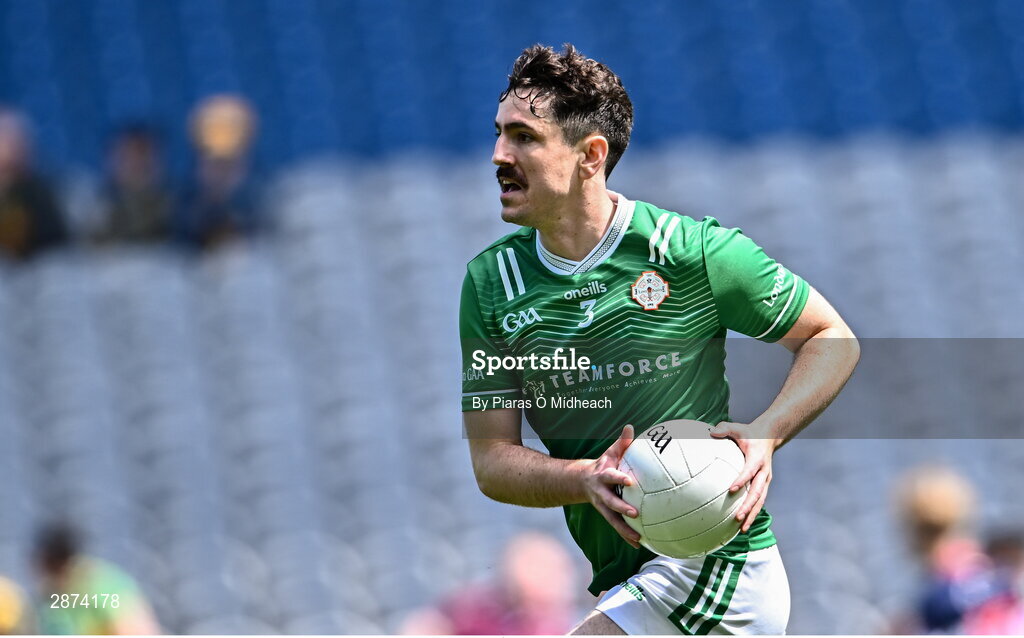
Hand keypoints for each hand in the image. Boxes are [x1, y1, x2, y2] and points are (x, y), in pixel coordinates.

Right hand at [581, 424, 641, 547]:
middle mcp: (601, 493)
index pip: (611, 476)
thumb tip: (630, 427)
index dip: (619, 478)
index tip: (630, 481)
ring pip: (612, 520)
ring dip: (624, 530)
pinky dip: (626, 536)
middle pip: (610, 502)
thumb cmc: (604, 464)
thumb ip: (622, 443)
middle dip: (621, 508)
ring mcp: (603, 506)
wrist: (583, 481)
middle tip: (635, 514)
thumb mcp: (610, 453)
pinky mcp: (607, 515)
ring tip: (638, 537)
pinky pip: (617, 527)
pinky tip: (639, 544)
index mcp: (603, 476)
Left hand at [709, 421, 776, 532]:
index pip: (749, 471)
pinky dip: (752, 513)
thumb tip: (711, 431)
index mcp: (757, 458)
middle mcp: (764, 471)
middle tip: (738, 517)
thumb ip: (724, 428)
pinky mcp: (764, 485)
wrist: (768, 436)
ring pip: (760, 501)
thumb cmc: (748, 433)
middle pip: (758, 492)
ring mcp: (765, 480)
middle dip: (748, 506)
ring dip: (752, 515)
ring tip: (742, 529)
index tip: (731, 490)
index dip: (742, 480)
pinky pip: (759, 501)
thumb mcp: (737, 427)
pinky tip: (743, 525)